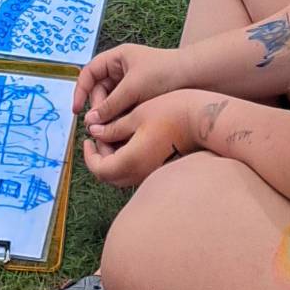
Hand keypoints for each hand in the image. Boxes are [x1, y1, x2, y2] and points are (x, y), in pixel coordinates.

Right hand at [73, 39, 180, 123]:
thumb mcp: (133, 88)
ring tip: (109, 132)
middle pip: (99, 91)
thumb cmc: (163, 74)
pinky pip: (123, 110)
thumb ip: (110, 105)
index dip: (80, 90)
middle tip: (98, 127)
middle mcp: (122, 70)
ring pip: (111, 103)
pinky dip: (120, 120)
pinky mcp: (140, 99)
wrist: (195, 78)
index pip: (90, 73)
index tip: (77, 110)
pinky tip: (120, 132)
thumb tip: (90, 121)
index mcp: (117, 58)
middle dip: (97, 108)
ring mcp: (131, 85)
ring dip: (108, 117)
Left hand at [81, 88, 205, 189]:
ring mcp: (151, 173)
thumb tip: (94, 132)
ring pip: (122, 175)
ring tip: (112, 135)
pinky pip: (135, 171)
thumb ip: (112, 127)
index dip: (89, 155)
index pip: (99, 169)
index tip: (87, 139)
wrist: (202, 121)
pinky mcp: (159, 169)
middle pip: (109, 176)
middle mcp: (139, 173)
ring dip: (112, 159)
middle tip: (99, 136)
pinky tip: (130, 140)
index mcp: (130, 160)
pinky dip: (126, 160)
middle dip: (99, 157)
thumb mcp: (137, 115)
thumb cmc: (171, 113)